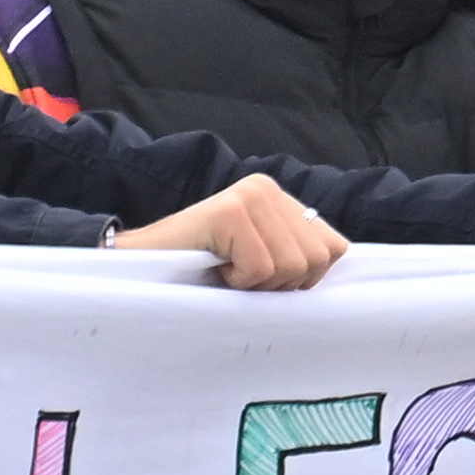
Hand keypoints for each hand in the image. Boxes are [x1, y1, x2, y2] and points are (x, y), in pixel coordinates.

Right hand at [116, 174, 351, 290]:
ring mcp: (249, 196)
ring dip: (257, 286)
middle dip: (282, 285)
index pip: (333, 248)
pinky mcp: (229, 211)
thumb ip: (295, 254)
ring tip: (226, 272)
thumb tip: (336, 262)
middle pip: (317, 259)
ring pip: (292, 266)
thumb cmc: (200, 273)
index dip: (303, 278)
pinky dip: (237, 282)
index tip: (263, 279)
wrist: (138, 268)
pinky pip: (261, 269)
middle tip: (241, 277)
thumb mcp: (260, 259)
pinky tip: (214, 269)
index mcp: (280, 198)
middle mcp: (268, 188)